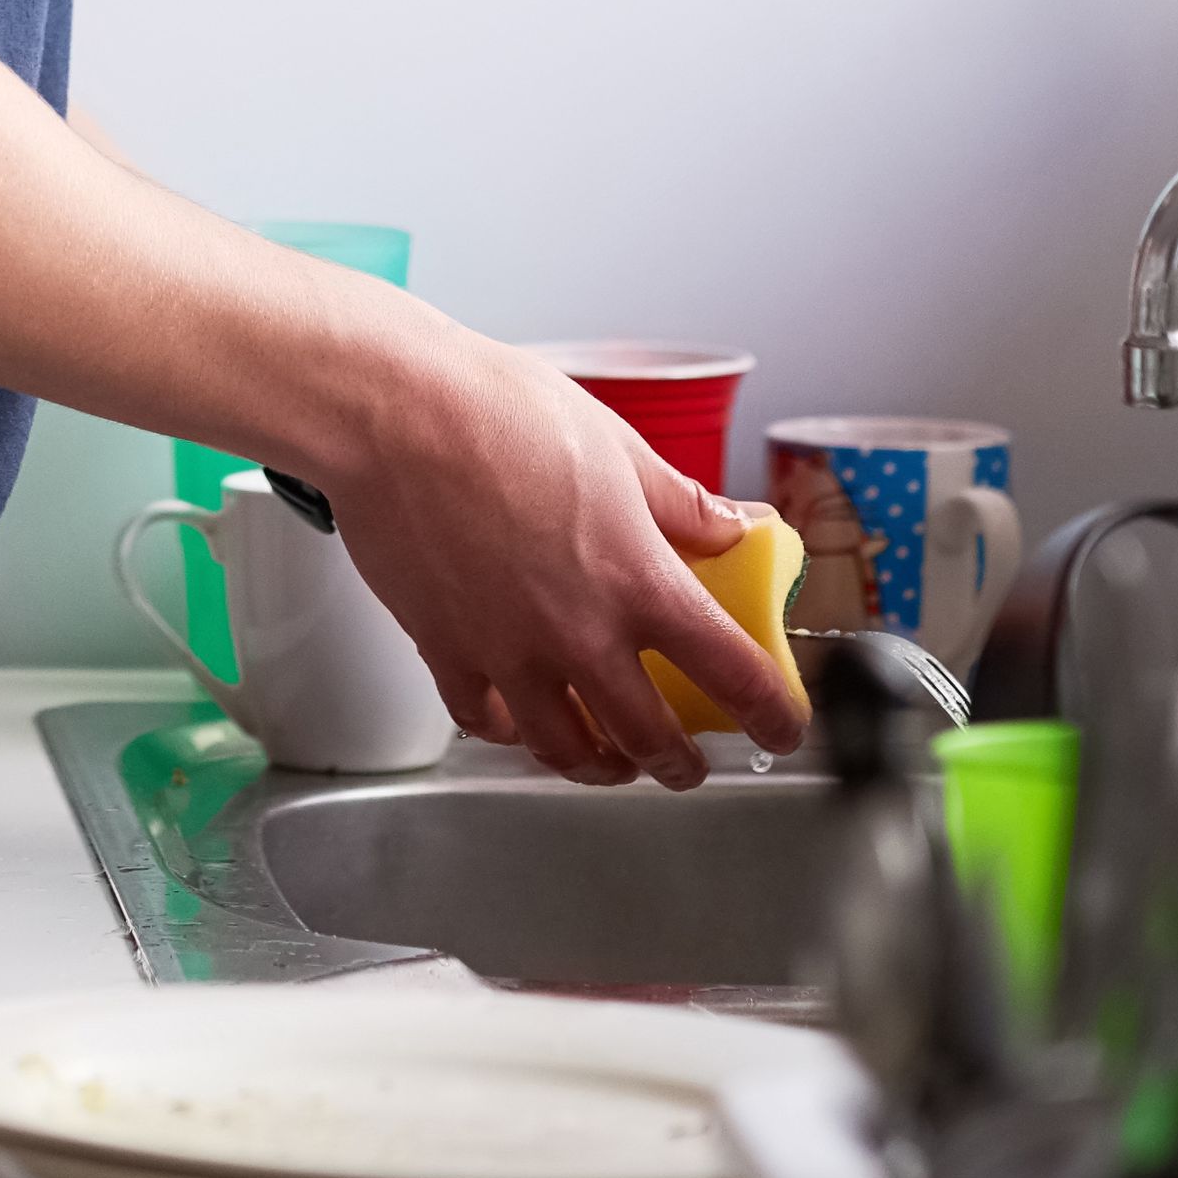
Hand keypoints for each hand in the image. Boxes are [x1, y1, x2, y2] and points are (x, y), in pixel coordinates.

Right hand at [322, 325, 806, 788]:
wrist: (394, 413)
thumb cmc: (501, 410)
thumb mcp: (618, 444)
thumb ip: (681, 503)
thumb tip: (734, 525)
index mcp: (637, 579)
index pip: (730, 669)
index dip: (770, 711)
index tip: (783, 727)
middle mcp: (577, 632)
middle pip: (648, 737)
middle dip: (681, 764)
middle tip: (691, 767)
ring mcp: (507, 652)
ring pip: (564, 749)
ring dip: (600, 767)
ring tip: (612, 763)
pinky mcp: (445, 651)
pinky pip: (485, 720)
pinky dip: (511, 732)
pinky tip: (520, 722)